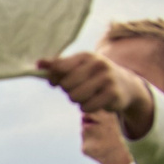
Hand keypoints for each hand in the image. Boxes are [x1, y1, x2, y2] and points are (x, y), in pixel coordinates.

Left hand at [36, 52, 155, 138]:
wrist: (125, 84)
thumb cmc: (93, 76)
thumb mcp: (78, 67)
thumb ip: (58, 66)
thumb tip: (38, 64)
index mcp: (86, 56)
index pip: (59, 67)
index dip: (53, 78)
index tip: (55, 83)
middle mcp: (98, 64)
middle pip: (66, 85)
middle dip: (68, 91)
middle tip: (78, 88)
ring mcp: (107, 78)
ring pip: (75, 97)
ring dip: (78, 100)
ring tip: (87, 95)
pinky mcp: (113, 94)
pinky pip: (87, 107)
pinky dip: (87, 108)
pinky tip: (96, 101)